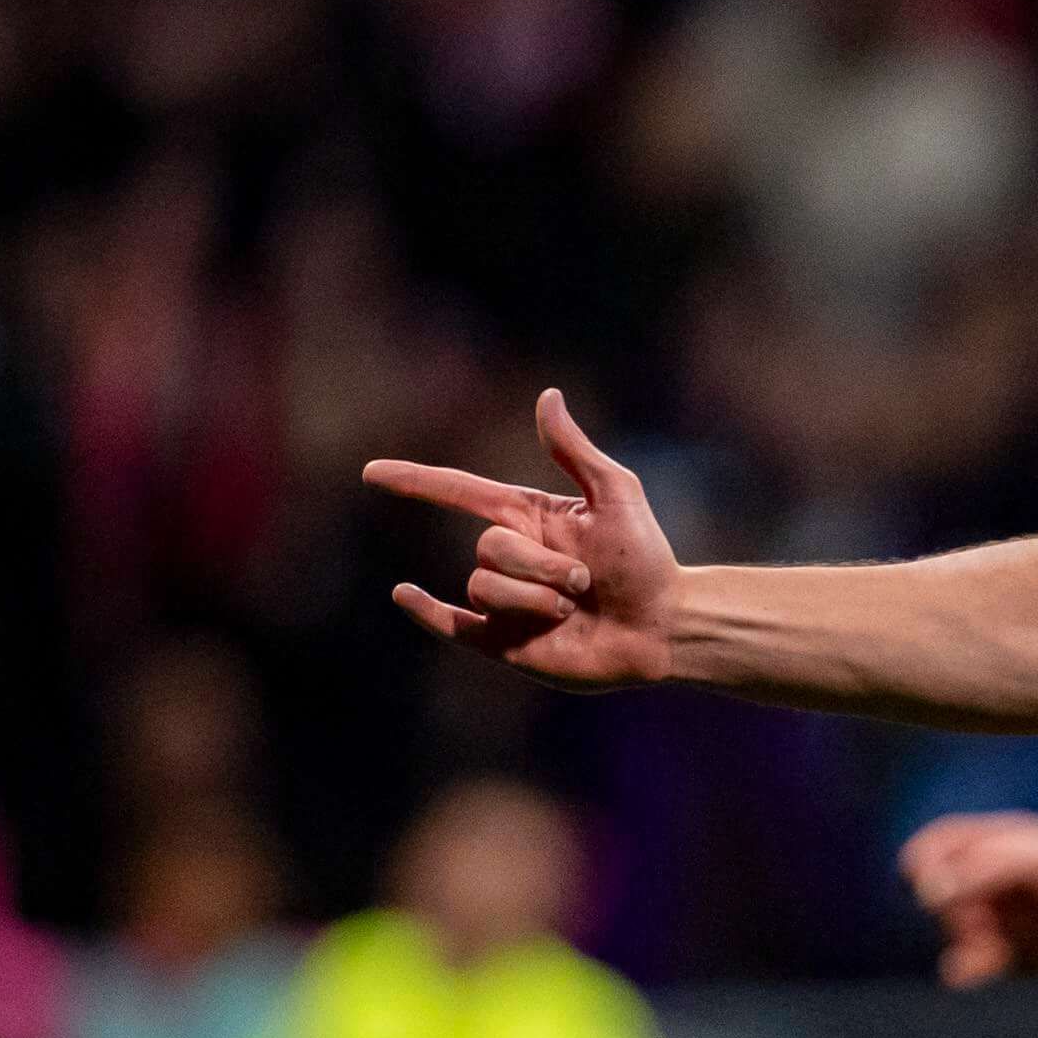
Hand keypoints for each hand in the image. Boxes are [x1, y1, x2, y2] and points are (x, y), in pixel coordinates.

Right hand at [364, 388, 681, 688]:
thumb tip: (548, 396)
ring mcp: (505, 600)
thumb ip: (574, 451)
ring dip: (535, 598)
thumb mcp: (615, 495)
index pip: (460, 492)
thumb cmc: (647, 560)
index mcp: (529, 518)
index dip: (417, 481)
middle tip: (587, 581)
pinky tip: (405, 594)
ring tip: (574, 610)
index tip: (372, 472)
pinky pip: (452, 624)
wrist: (665, 627)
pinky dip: (427, 612)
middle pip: (488, 548)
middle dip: (539, 565)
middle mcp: (511, 557)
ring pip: (483, 588)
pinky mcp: (504, 641)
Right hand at [896, 811, 1037, 983]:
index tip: (931, 886)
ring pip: (954, 932)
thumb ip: (980, 868)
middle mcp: (984, 881)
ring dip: (968, 938)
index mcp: (988, 843)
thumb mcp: (1030, 859)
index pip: (932, 848)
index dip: (923, 863)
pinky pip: (973, 963)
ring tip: (998, 942)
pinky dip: (969, 966)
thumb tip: (929, 891)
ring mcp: (993, 917)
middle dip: (952, 909)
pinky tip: (967, 973)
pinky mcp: (1006, 953)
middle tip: (980, 920)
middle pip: (937, 895)